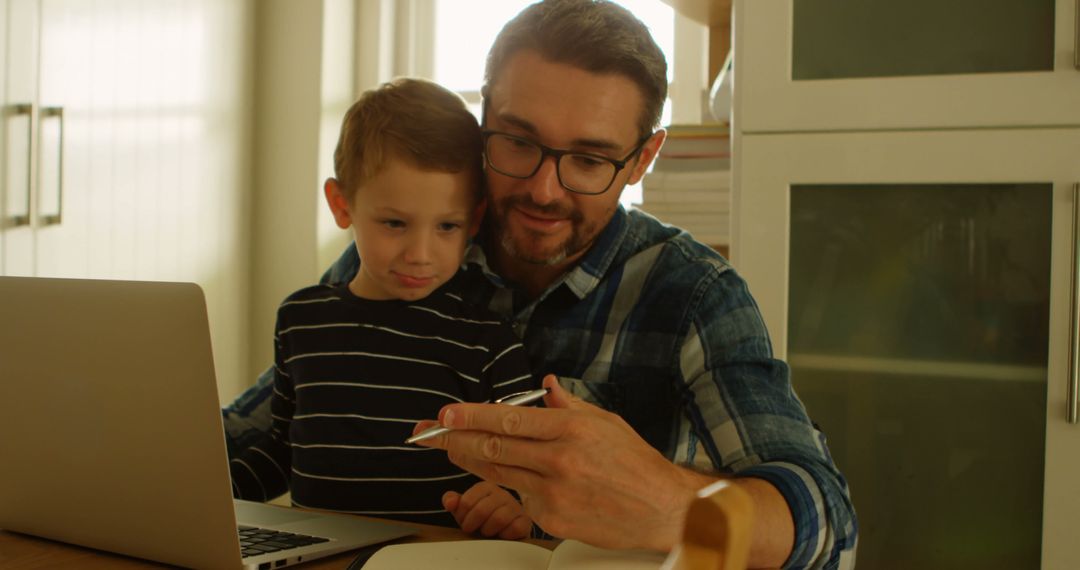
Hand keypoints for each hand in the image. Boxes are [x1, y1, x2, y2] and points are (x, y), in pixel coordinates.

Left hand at [411, 374, 713, 550]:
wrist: (663, 509)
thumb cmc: (636, 464)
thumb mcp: (605, 422)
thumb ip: (568, 405)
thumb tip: (546, 385)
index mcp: (570, 428)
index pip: (507, 417)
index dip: (471, 415)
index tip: (447, 413)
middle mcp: (558, 459)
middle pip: (492, 446)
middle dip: (455, 437)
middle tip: (431, 431)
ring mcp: (554, 492)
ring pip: (498, 473)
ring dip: (469, 461)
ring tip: (450, 449)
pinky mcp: (552, 520)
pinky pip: (520, 500)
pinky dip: (511, 487)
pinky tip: (510, 479)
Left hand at [443, 481, 531, 539]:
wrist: (504, 532)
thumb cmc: (482, 519)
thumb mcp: (465, 509)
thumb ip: (453, 502)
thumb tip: (449, 502)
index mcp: (486, 487)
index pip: (466, 501)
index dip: (461, 516)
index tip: (463, 522)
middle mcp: (502, 494)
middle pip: (481, 510)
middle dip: (472, 524)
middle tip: (472, 530)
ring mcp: (515, 507)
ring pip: (499, 519)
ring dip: (488, 530)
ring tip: (486, 532)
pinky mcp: (525, 521)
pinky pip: (514, 528)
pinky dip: (504, 535)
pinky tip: (501, 536)